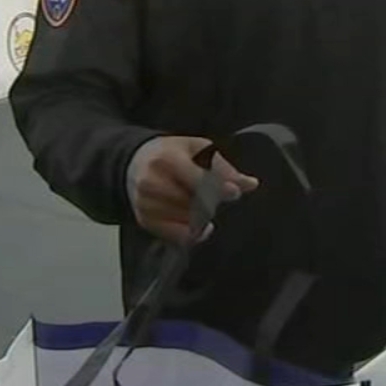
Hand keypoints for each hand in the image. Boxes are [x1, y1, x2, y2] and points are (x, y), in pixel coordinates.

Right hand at [126, 136, 259, 244]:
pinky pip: (178, 236)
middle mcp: (152, 182)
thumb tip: (251, 184)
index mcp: (167, 159)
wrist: (135, 163)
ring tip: (201, 204)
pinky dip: (194, 233)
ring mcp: (146, 203)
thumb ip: (224, 167)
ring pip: (189, 220)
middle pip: (195, 202)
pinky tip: (201, 225)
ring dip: (203, 216)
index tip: (234, 193)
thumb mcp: (198, 149)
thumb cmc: (172, 154)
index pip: (197, 180)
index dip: (219, 188)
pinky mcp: (145, 220)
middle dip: (212, 201)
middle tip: (215, 196)